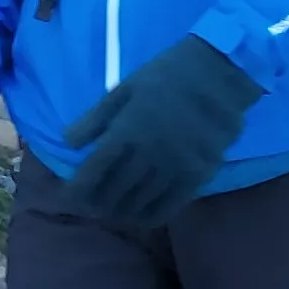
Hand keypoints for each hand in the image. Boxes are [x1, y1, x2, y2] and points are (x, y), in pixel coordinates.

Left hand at [60, 37, 268, 232]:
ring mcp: (175, 166)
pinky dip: (151, 216)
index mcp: (127, 129)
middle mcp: (149, 153)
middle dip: (98, 204)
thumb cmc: (167, 75)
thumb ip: (95, 118)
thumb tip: (68, 143)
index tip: (74, 196)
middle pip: (114, 192)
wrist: (220, 72)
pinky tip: (142, 216)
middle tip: (92, 206)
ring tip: (115, 212)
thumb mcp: (124, 88)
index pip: (94, 172)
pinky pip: (169, 206)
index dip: (79, 189)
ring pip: (140, 204)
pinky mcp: (199, 175)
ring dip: (122, 212)